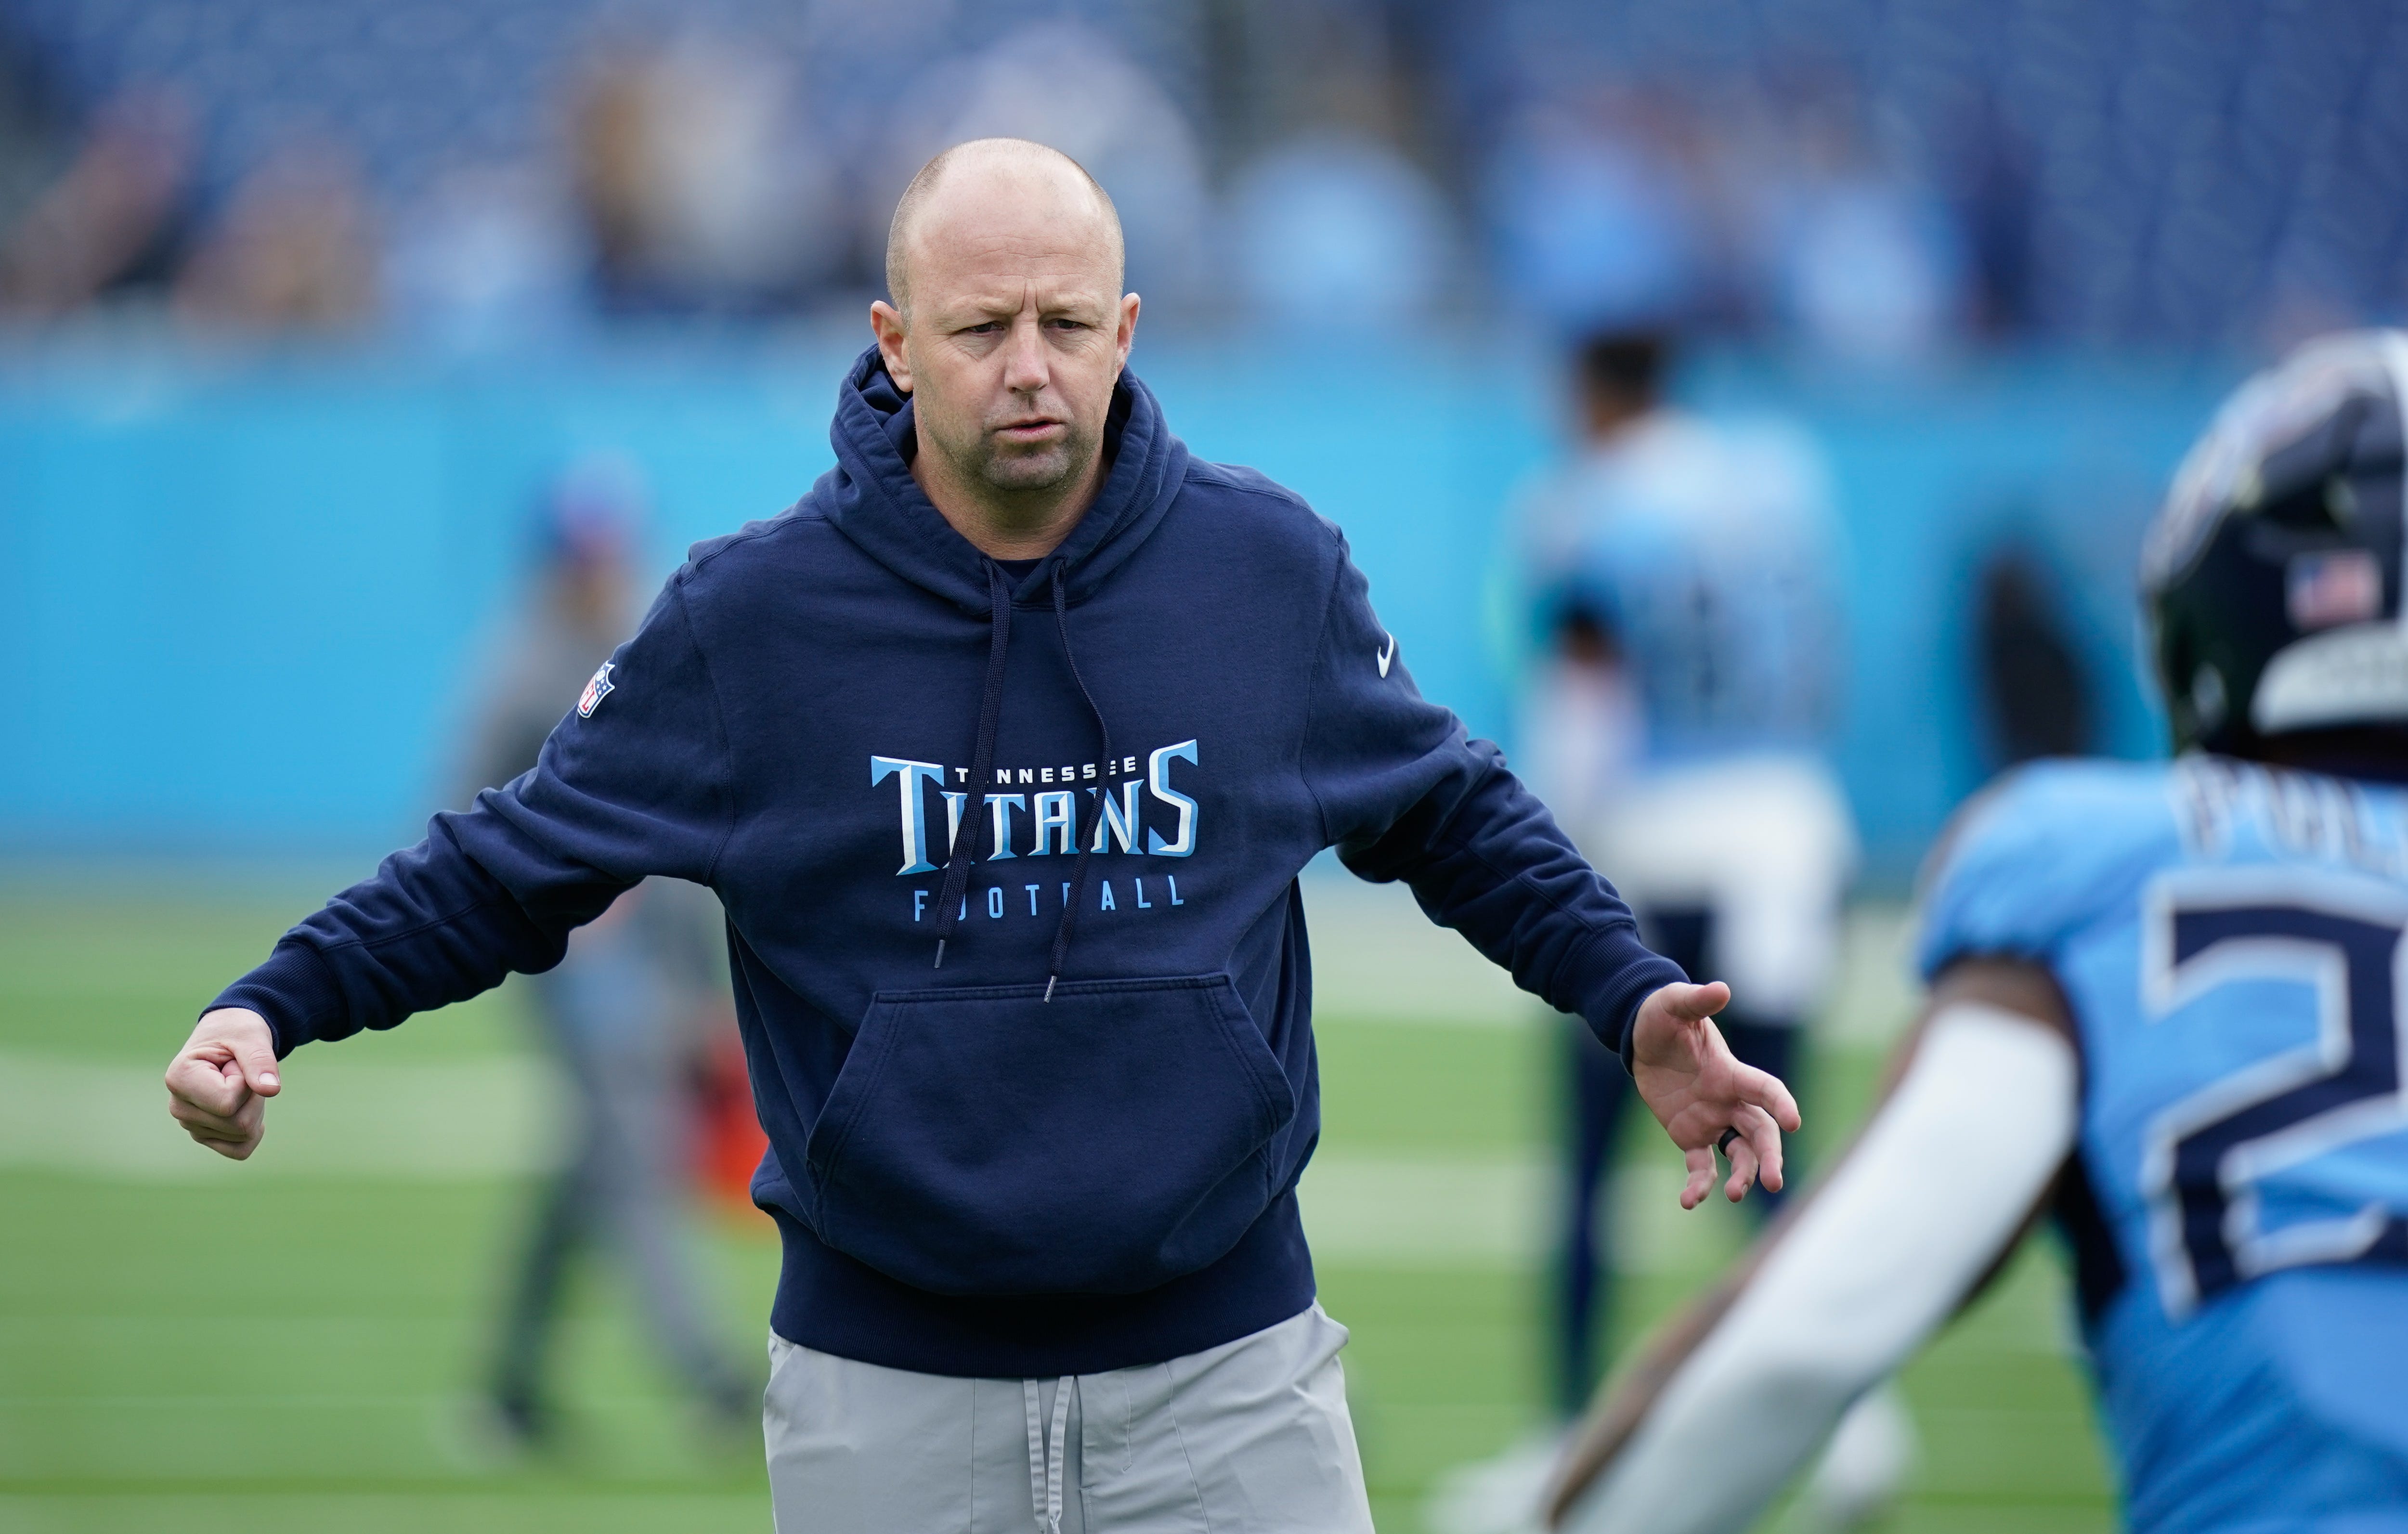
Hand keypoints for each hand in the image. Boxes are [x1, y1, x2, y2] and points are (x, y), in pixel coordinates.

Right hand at [164, 1008, 279, 1159]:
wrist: (228, 1036)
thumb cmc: (236, 1032)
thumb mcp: (251, 1036)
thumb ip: (260, 1060)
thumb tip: (271, 1090)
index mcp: (179, 1078)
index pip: (227, 1103)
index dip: (245, 1082)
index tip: (233, 1063)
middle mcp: (179, 1106)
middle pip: (237, 1123)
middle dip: (253, 1096)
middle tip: (240, 1073)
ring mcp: (190, 1124)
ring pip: (242, 1135)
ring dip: (253, 1108)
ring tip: (237, 1083)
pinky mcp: (204, 1135)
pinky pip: (240, 1149)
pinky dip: (253, 1130)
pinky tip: (245, 1107)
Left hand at [1629, 981, 1801, 1208]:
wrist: (1640, 1037)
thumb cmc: (1662, 1016)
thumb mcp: (1673, 1005)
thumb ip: (1697, 1000)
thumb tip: (1721, 989)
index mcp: (1731, 1072)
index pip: (1765, 1090)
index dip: (1781, 1103)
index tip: (1794, 1121)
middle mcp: (1729, 1100)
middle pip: (1761, 1132)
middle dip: (1770, 1157)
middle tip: (1774, 1183)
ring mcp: (1713, 1120)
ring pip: (1739, 1154)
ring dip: (1743, 1176)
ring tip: (1734, 1195)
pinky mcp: (1690, 1136)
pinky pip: (1701, 1166)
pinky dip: (1700, 1185)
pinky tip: (1689, 1202)